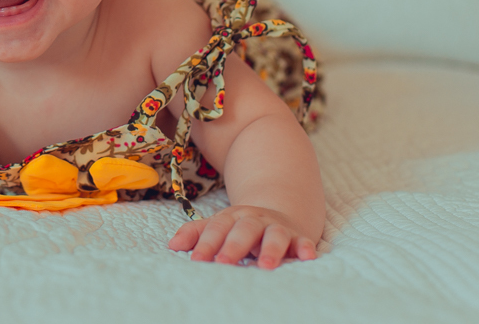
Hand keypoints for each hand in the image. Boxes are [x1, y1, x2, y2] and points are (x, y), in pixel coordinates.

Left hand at [168, 205, 318, 267]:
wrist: (276, 213)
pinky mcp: (298, 237)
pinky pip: (303, 241)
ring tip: (265, 266)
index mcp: (232, 218)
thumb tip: (172, 245)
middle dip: (233, 246)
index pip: (217, 229)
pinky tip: (306, 257)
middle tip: (223, 263)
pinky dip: (305, 248)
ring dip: (270, 249)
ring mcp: (277, 227)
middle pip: (243, 230)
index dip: (206, 244)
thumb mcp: (218, 226)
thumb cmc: (241, 227)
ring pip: (274, 235)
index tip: (196, 260)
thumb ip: (196, 234)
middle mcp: (254, 220)